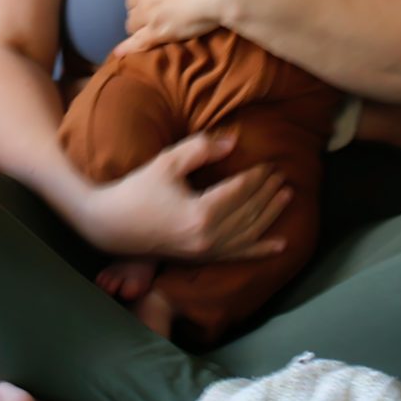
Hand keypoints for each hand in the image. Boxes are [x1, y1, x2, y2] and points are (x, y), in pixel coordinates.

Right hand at [72, 130, 292, 261]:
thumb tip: (234, 142)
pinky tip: (281, 246)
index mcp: (201, 213)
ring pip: (249, 233)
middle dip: (268, 192)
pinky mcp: (202, 258)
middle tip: (282, 174)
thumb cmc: (138, 190)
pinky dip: (261, 250)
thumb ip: (201, 149)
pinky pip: (238, 255)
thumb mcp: (167, 162)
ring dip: (271, 214)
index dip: (258, 175)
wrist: (113, 225)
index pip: (241, 191)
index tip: (270, 162)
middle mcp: (208, 237)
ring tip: (287, 196)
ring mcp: (206, 251)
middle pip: (249, 211)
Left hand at [120, 0, 243, 52]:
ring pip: (133, 23)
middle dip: (145, 6)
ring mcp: (147, 12)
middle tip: (164, 8)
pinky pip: (137, 43)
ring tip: (156, 28)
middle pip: (133, 2)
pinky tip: (120, 54)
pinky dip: (128, 48)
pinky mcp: (157, 32)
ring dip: (143, 25)